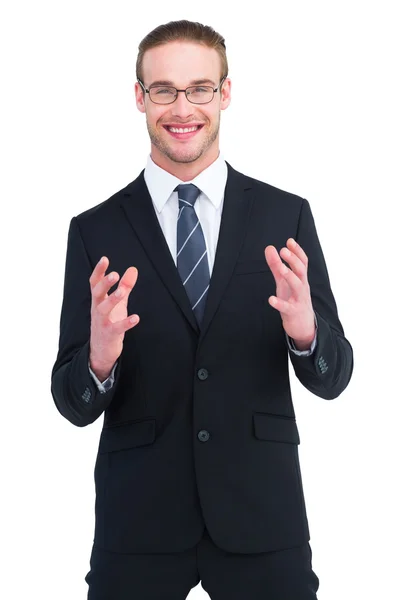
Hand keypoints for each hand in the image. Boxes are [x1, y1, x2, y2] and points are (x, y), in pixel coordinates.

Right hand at [89, 256, 139, 377]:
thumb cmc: (109, 323)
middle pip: (97, 294)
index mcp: (98, 300)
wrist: (101, 350)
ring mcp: (102, 323)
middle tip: (114, 274)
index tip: (104, 259)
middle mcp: (98, 310)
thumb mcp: (118, 303)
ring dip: (113, 300)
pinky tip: (136, 318)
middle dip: (105, 283)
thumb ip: (125, 286)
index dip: (99, 271)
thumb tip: (133, 269)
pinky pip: (116, 328)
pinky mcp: (109, 335)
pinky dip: (126, 323)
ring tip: (122, 292)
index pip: (95, 283)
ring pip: (103, 309)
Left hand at [264, 238, 314, 347]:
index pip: (302, 262)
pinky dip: (279, 303)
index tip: (289, 241)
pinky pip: (287, 307)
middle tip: (283, 250)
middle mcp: (302, 287)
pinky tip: (271, 299)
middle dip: (293, 260)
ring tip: (281, 269)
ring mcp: (299, 300)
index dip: (297, 251)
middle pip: (301, 271)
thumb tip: (269, 248)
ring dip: (289, 276)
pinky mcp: (293, 312)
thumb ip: (276, 265)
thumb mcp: (284, 282)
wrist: (304, 326)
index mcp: (300, 279)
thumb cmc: (293, 300)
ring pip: (297, 286)